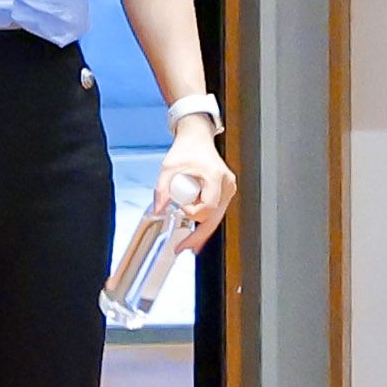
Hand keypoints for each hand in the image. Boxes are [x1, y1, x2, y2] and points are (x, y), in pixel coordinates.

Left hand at [148, 127, 233, 253]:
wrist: (197, 138)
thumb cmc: (187, 148)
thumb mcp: (168, 167)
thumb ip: (162, 189)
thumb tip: (158, 210)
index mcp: (215, 176)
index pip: (209, 206)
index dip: (193, 212)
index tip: (181, 207)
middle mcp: (226, 184)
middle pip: (215, 217)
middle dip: (199, 235)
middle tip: (183, 248)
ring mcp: (228, 189)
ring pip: (216, 217)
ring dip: (200, 226)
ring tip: (186, 241)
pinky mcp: (225, 192)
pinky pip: (216, 212)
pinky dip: (204, 222)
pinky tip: (196, 236)